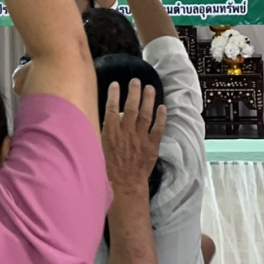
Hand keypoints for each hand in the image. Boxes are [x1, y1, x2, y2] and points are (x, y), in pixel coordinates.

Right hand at [102, 79, 166, 195]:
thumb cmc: (110, 166)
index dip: (114, 94)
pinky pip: (158, 128)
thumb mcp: (101, 146)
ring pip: (146, 115)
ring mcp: (140, 138)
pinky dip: (161, 118)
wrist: (125, 183)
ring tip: (150, 88)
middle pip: (131, 107)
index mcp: (111, 132)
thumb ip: (105, 130)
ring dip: (148, 100)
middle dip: (134, 92)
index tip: (116, 84)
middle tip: (136, 81)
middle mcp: (126, 132)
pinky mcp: (152, 145)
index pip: (112, 108)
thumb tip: (107, 116)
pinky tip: (162, 107)